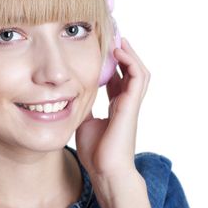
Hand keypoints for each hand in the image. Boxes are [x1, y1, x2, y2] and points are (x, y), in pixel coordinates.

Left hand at [75, 38, 149, 179]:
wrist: (105, 171)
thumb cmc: (96, 152)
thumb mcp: (83, 122)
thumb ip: (82, 108)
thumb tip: (68, 97)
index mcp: (115, 106)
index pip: (116, 78)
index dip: (111, 63)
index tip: (102, 49)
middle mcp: (125, 102)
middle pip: (130, 71)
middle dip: (123, 53)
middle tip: (113, 36)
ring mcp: (130, 103)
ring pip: (139, 71)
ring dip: (130, 54)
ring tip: (119, 39)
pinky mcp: (131, 106)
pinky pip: (138, 78)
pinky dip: (130, 62)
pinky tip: (119, 52)